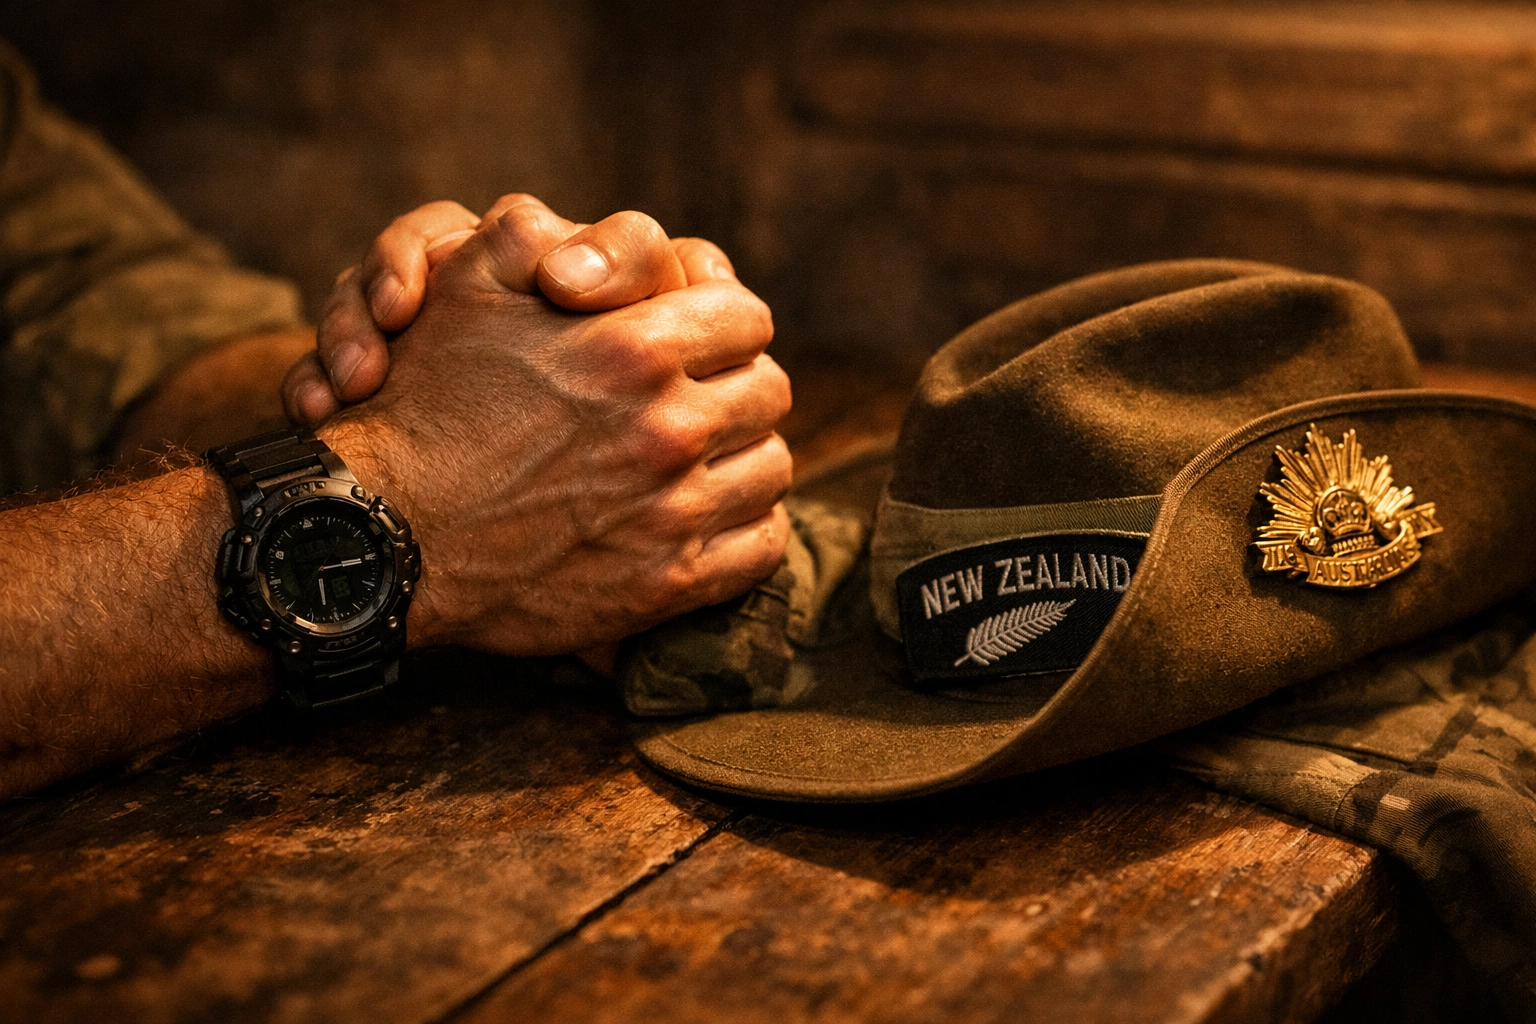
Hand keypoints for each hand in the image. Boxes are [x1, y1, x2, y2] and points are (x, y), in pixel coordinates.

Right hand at [320, 199, 792, 655]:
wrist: (387, 535)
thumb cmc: (426, 403)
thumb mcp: (469, 283)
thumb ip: (548, 237)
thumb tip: (617, 244)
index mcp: (635, 348)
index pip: (746, 316)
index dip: (726, 320)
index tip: (704, 338)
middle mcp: (667, 429)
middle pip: (767, 390)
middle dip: (738, 384)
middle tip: (705, 396)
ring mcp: (673, 512)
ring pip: (771, 467)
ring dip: (745, 454)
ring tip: (708, 455)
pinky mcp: (668, 583)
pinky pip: (761, 547)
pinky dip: (748, 529)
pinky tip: (712, 517)